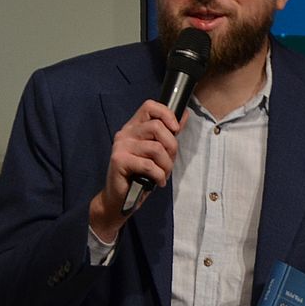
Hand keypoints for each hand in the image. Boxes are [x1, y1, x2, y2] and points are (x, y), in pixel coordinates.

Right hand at [89, 99, 183, 240]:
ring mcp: (120, 146)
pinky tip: (157, 182)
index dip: (167, 114)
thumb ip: (169, 133)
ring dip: (166, 165)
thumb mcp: (159, 152)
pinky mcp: (119, 160)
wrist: (121, 199)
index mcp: (134, 127)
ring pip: (156, 148)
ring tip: (163, 174)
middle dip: (172, 147)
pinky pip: (149, 165)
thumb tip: (185, 114)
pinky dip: (159, 176)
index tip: (176, 129)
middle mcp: (125, 133)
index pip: (150, 106)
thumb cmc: (141, 175)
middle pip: (157, 127)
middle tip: (169, 162)